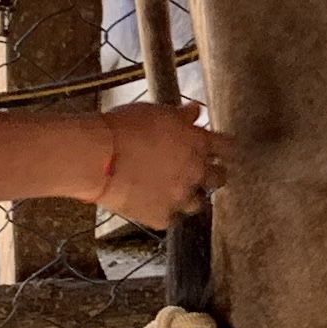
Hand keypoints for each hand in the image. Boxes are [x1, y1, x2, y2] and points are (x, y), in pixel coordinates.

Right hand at [94, 99, 223, 225]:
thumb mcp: (156, 113)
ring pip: (198, 202)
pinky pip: (169, 217)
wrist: (99, 157)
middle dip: (213, 174)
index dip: (225, 148)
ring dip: (189, 195)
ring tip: (175, 190)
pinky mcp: (162, 216)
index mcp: (197, 142)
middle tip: (204, 172)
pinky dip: (163, 211)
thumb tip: (195, 111)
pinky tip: (152, 203)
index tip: (222, 149)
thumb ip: (181, 116)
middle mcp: (195, 171)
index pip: (227, 147)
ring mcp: (180, 196)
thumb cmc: (124, 128)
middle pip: (220, 178)